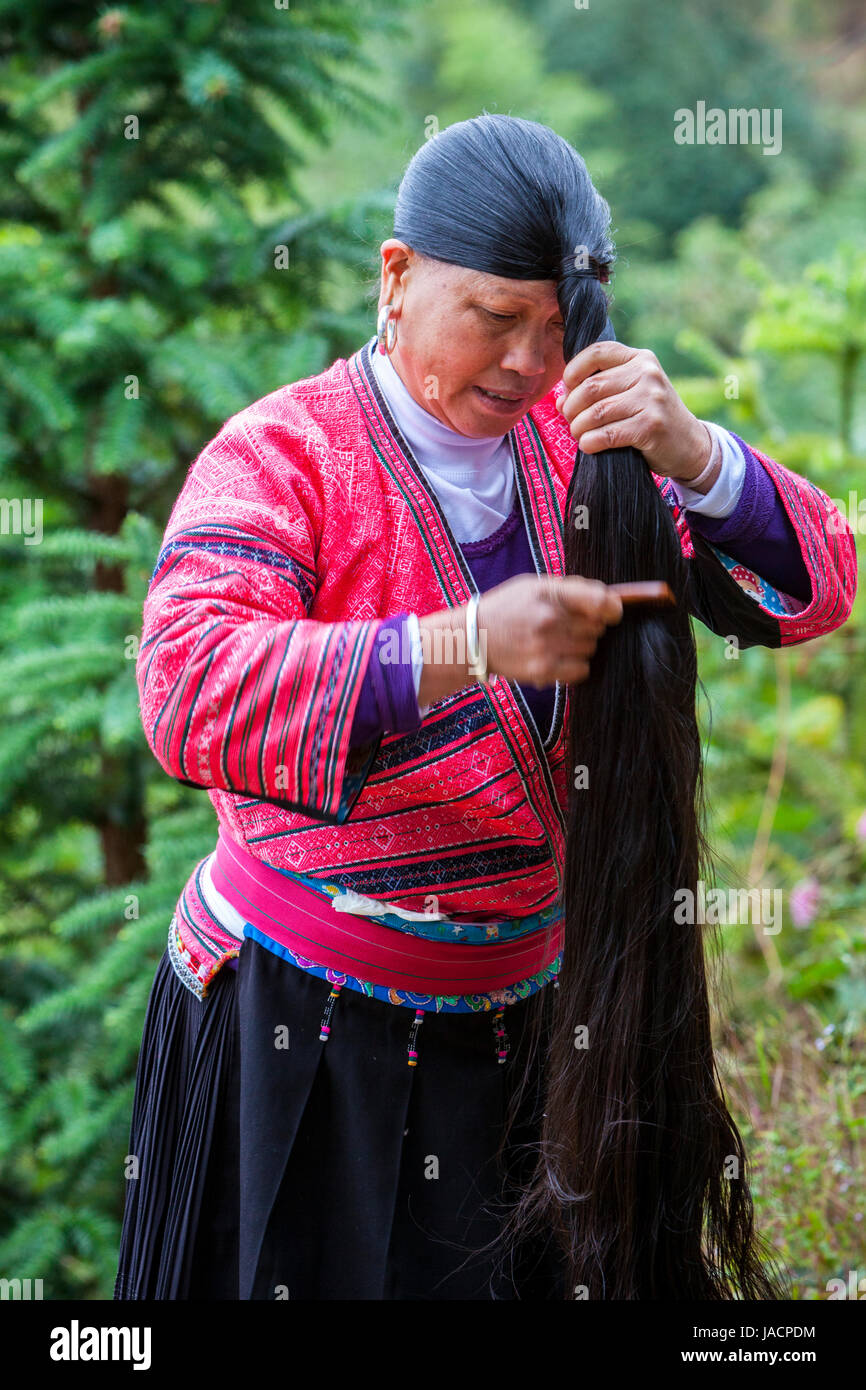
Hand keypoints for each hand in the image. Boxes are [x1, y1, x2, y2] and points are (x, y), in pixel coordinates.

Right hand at [477, 574, 624, 688]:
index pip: (600, 600)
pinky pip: (582, 670)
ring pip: (591, 649)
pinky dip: (576, 665)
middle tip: (569, 626)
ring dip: (582, 646)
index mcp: (549, 592)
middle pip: (598, 627)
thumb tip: (611, 599)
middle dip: (590, 626)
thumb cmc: (507, 608)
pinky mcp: (543, 670)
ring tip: (559, 641)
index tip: (610, 612)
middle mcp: (549, 619)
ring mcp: (546, 646)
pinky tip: (559, 658)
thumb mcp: (534, 585)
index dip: (612, 608)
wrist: (474, 638)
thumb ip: (571, 589)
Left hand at [554, 340, 713, 484]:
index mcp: (640, 358)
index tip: (567, 389)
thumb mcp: (630, 394)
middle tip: (571, 420)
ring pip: (596, 412)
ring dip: (578, 428)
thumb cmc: (651, 417)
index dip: (573, 371)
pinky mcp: (650, 426)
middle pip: (591, 387)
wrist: (690, 444)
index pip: (596, 352)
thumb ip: (599, 391)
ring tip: (579, 434)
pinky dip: (590, 442)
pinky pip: (607, 434)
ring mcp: (651, 399)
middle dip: (572, 407)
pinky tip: (588, 446)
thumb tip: (560, 400)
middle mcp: (647, 374)